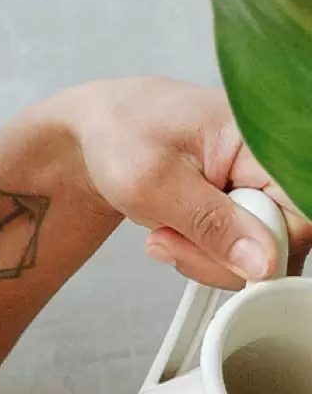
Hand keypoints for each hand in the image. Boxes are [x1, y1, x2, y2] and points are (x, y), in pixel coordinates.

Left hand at [52, 76, 311, 287]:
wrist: (102, 130)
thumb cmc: (122, 135)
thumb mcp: (152, 183)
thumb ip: (209, 223)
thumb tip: (263, 263)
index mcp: (264, 141)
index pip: (301, 216)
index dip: (259, 249)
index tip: (206, 253)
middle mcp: (273, 162)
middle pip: (281, 240)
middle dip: (217, 256)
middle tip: (164, 239)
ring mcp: (260, 185)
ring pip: (257, 254)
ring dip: (202, 256)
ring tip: (163, 229)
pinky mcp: (244, 205)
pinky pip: (238, 251)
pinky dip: (201, 252)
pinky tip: (174, 231)